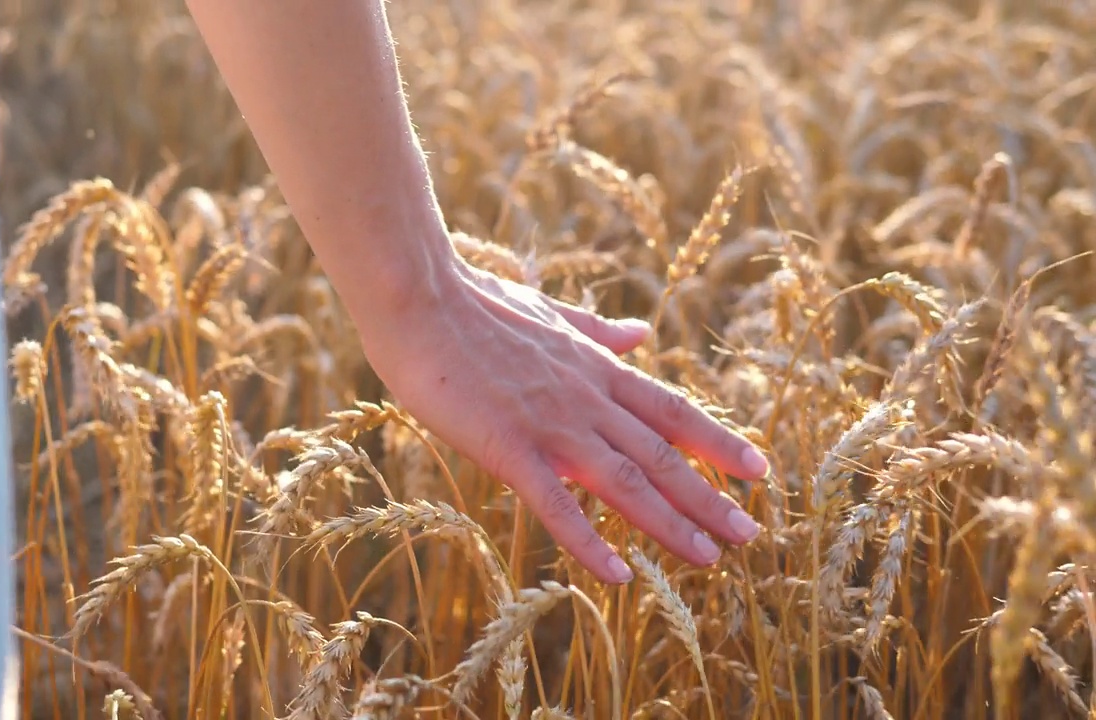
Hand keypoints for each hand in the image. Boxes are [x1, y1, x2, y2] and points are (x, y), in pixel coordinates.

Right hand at [354, 257, 769, 583]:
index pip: (671, 410)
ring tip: (708, 559)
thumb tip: (640, 333)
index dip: (718, 442)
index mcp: (596, 368)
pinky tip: (618, 576)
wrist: (421, 299)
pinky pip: (556, 505)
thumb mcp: (550, 314)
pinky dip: (590, 541)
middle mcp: (587, 398)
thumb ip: (597, 330)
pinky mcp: (509, 446)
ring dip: (670, 522)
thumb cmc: (475, 303)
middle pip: (661, 454)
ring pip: (626, 481)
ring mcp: (551, 424)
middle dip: (709, 497)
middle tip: (748, 534)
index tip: (758, 469)